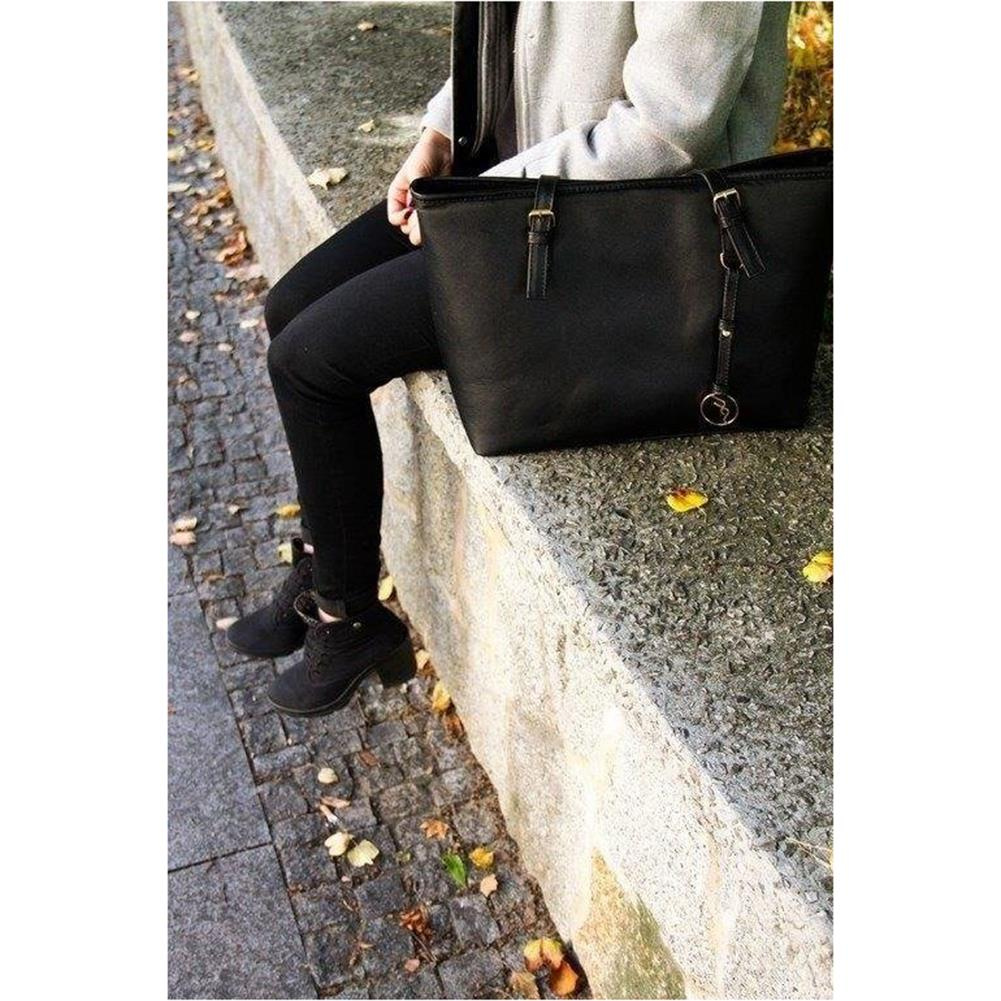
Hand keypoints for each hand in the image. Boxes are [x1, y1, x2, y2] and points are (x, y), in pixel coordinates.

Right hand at [387, 128, 450, 246]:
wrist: (445, 148)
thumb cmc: (426, 154)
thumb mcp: (415, 173)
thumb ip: (414, 194)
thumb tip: (414, 213)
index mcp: (397, 196)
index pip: (394, 218)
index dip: (401, 219)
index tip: (409, 213)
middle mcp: (408, 204)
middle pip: (407, 226)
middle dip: (413, 225)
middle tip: (420, 216)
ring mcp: (422, 207)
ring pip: (419, 226)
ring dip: (424, 224)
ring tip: (429, 214)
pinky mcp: (435, 206)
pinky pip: (433, 220)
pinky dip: (435, 221)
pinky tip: (437, 214)